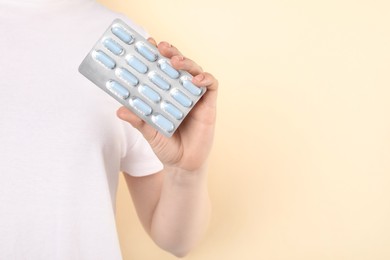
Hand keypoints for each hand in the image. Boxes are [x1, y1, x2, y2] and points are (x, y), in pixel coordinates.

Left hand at [117, 38, 217, 171]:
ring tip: (174, 61)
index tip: (147, 44)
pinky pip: (211, 86)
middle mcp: (181, 92)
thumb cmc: (166, 147)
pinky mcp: (209, 105)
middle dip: (171, 52)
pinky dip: (205, 79)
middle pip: (179, 65)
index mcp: (166, 94)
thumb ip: (138, 121)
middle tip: (160, 47)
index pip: (162, 69)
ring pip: (195, 70)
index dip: (156, 55)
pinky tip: (195, 80)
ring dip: (186, 62)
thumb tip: (119, 110)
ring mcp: (196, 97)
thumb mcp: (149, 132)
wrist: (183, 166)